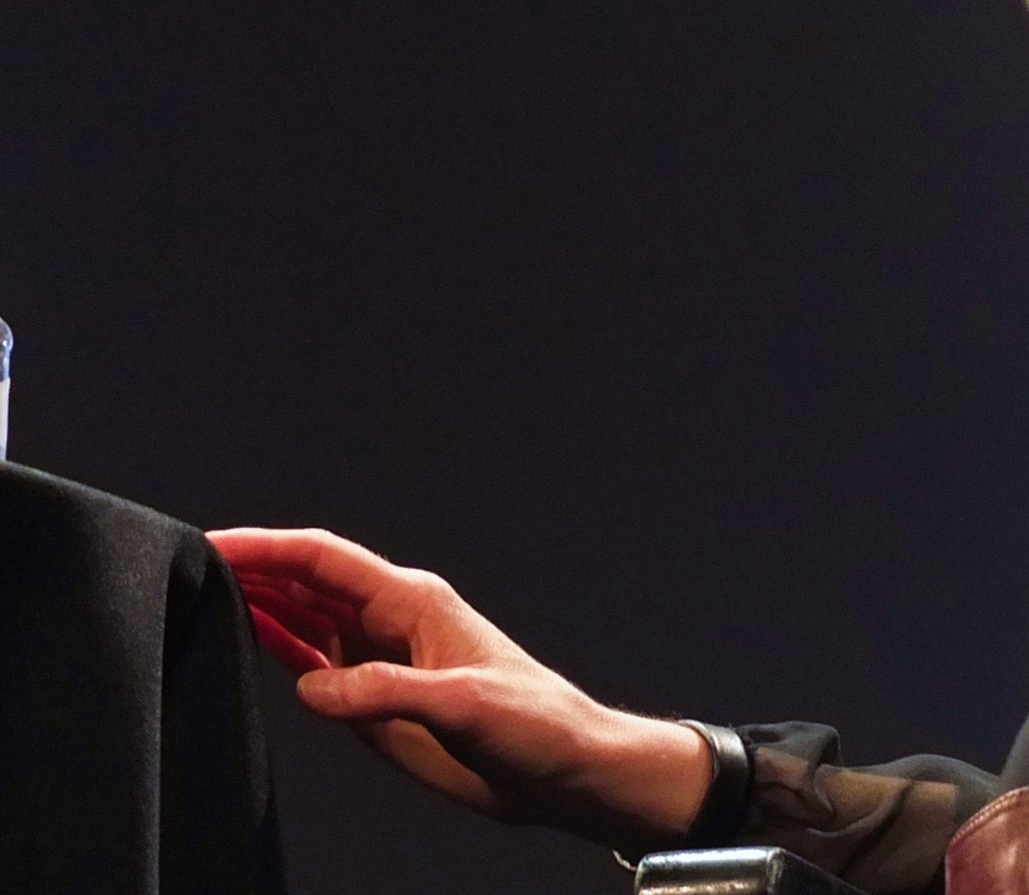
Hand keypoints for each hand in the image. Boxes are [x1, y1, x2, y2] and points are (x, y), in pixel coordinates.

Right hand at [207, 527, 711, 852]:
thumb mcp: (464, 705)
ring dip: (257, 599)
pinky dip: (277, 641)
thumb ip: (387, 692)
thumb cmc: (536, 725)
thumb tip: (313, 686)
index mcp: (413, 602)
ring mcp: (381, 655)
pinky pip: (315, 656)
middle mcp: (391, 619)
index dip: (267, 547)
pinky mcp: (376, 694)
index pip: (324, 560)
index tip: (212, 542)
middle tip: (183, 561)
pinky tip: (246, 633)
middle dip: (249, 565)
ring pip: (305, 613)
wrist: (564, 768)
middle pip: (305, 579)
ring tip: (199, 587)